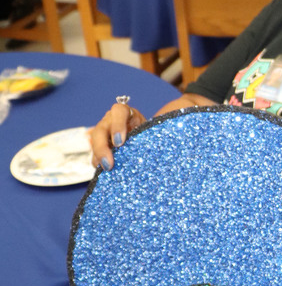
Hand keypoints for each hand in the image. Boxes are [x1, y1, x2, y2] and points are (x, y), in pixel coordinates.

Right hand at [89, 93, 213, 170]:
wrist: (165, 140)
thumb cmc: (166, 130)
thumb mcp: (164, 126)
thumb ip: (164, 127)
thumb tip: (182, 124)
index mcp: (129, 113)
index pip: (119, 111)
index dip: (118, 125)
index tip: (121, 142)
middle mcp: (115, 122)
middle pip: (100, 128)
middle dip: (102, 146)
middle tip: (109, 164)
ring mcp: (108, 135)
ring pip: (96, 141)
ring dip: (98, 155)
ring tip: (104, 169)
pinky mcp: (108, 149)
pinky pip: (98, 154)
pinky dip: (99, 162)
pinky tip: (104, 173)